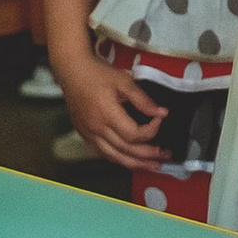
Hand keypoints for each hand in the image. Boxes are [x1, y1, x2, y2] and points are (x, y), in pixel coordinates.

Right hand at [57, 44, 167, 167]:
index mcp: (107, 115)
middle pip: (125, 151)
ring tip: (151, 165)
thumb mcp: (124, 81)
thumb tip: (161, 113)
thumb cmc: (97, 74)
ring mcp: (89, 134)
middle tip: (164, 156)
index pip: (134, 135)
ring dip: (134, 164)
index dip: (151, 131)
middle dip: (147, 156)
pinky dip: (118, 157)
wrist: (72, 71)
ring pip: (113, 157)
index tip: (159, 120)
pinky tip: (130, 158)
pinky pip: (103, 152)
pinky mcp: (85, 134)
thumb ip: (143, 100)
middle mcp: (96, 128)